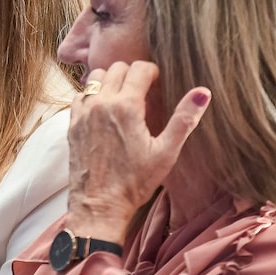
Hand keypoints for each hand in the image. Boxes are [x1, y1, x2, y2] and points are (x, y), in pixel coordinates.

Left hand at [66, 61, 209, 239]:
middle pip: (117, 68)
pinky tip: (103, 111)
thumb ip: (184, 119)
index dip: (152, 73)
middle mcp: (102, 103)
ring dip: (110, 81)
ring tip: (123, 98)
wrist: (99, 206)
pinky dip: (92, 95)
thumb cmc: (135, 183)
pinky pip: (81, 95)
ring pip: (95, 77)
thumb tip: (202, 92)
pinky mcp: (73, 124)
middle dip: (132, 74)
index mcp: (126, 106)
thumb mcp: (166, 153)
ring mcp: (84, 113)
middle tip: (142, 92)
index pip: (140, 68)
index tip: (157, 85)